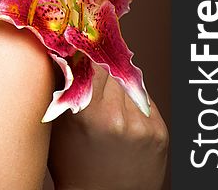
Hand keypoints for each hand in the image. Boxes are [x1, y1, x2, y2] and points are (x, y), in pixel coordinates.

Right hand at [47, 64, 168, 189]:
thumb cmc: (75, 165)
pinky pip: (145, 101)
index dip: (87, 57)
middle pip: (112, 72)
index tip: (84, 52)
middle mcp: (116, 117)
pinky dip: (134, 103)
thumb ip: (64, 88)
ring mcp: (141, 125)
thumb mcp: (59, 127)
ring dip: (119, 88)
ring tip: (108, 108)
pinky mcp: (159, 132)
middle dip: (102, 75)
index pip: (92, 63)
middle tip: (95, 85)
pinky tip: (123, 119)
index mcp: (88, 114)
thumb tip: (64, 53)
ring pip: (129, 85)